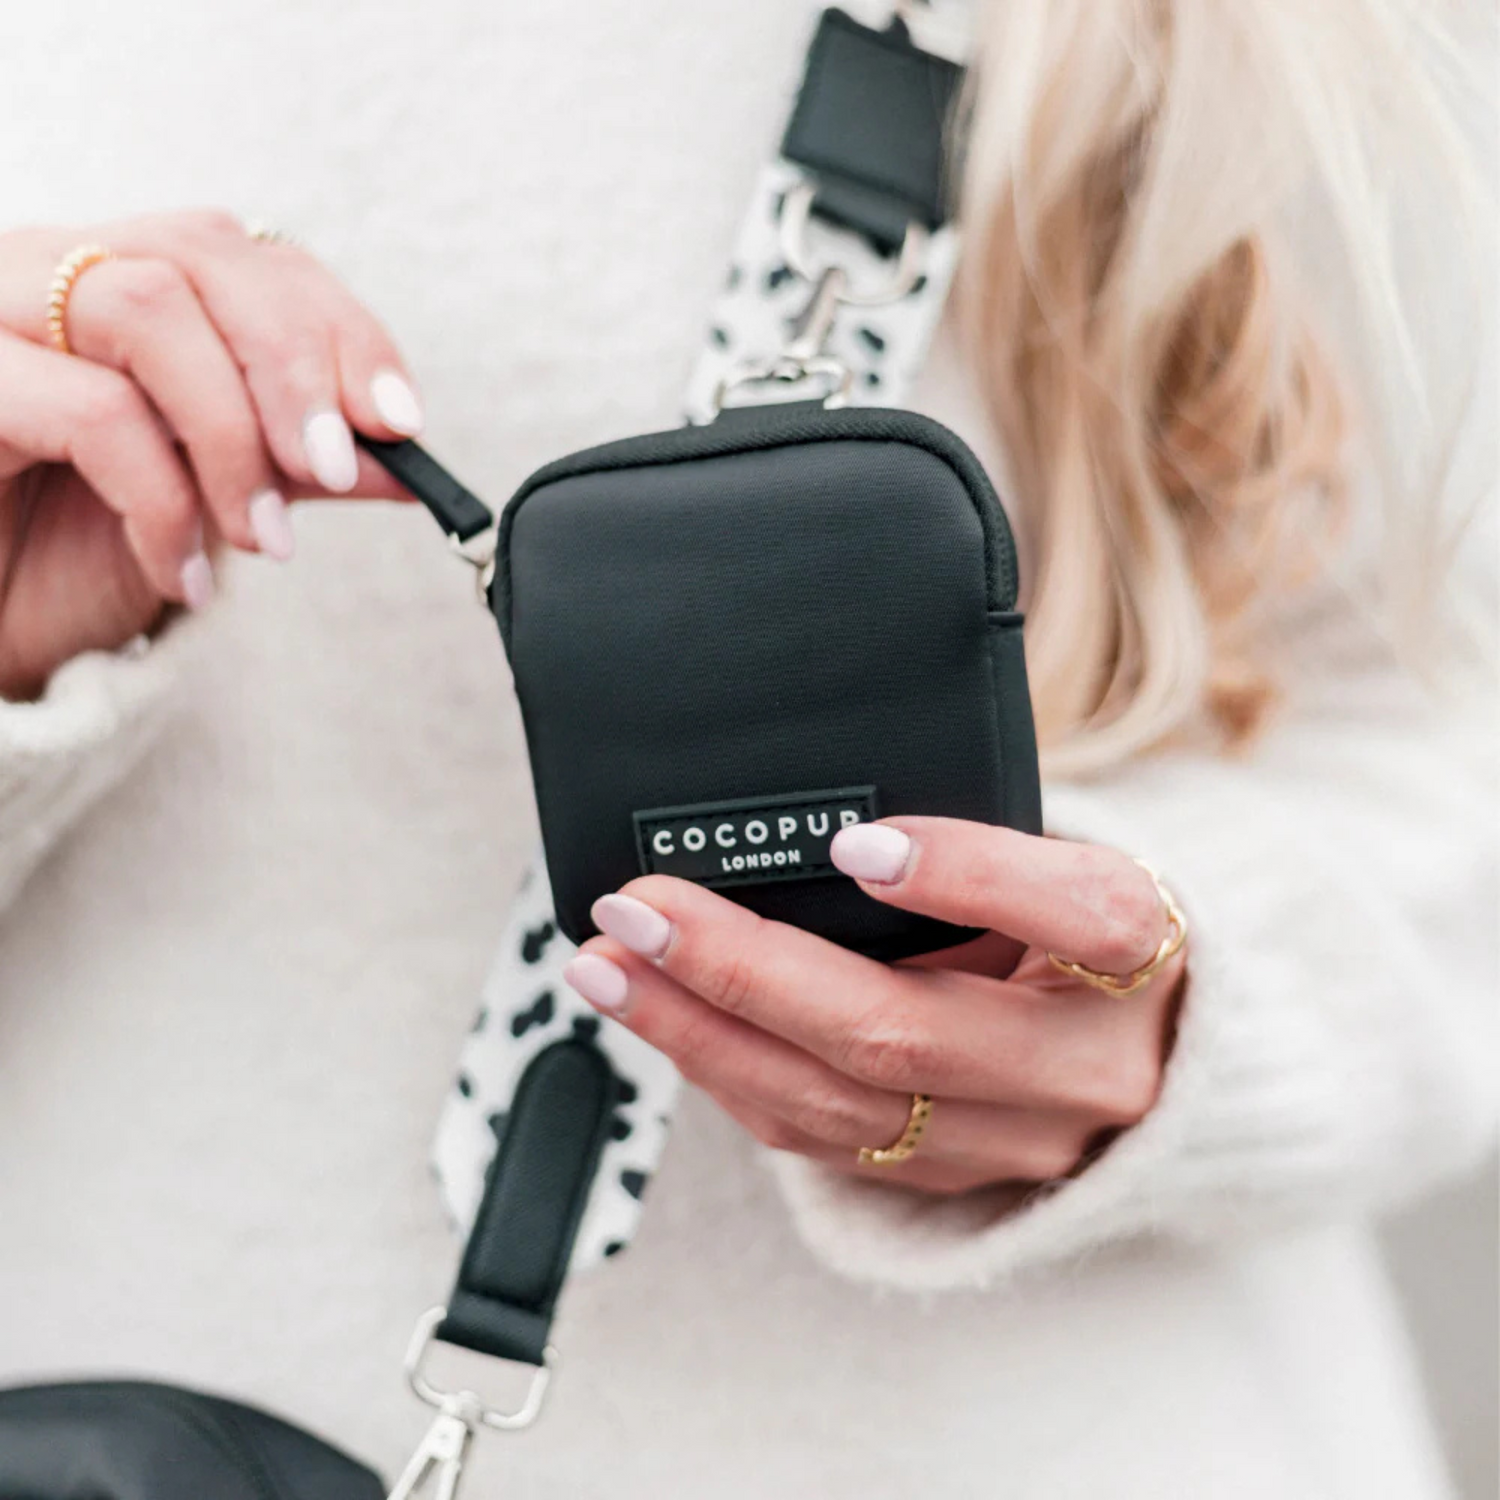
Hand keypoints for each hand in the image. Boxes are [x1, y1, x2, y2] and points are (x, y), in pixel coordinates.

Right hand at [0, 212, 421, 698]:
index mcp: (122, 276)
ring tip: (266, 539)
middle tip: (334, 471)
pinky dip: (163, 501)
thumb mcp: (215, 500)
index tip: (401, 421)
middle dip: (294, 369)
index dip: (340, 330)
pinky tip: (182, 573)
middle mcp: (53, 269)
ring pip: (145, 310)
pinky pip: (90, 411)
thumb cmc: (77, 552)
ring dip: (232, 436)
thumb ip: (298, 465)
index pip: (250, 255)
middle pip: (201, 255)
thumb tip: (405, 461)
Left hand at [564, 818, 1185, 1196]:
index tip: (855, 844)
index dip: (961, 876)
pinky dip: (729, 1073)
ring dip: (702, 1033)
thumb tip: (817, 825)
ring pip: (837, 1103)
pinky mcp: (952, 1178)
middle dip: (747, 970)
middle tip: (639, 908)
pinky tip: (665, 1018)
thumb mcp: (1067, 859)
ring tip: (611, 968)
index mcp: (1140, 949)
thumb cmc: (1087, 929)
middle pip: (904, 1033)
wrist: (1153, 1055)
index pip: (1073, 913)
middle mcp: (1082, 1064)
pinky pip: (821, 1138)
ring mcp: (1014, 1140)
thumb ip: (974, 845)